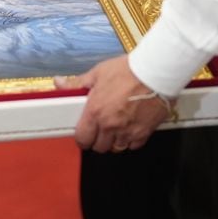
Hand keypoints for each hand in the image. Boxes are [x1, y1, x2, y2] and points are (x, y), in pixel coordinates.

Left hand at [54, 56, 170, 153]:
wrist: (156, 72)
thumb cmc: (129, 70)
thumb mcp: (99, 73)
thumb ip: (78, 83)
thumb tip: (61, 84)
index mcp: (95, 111)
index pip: (82, 138)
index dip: (82, 137)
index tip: (84, 133)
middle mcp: (110, 125)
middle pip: (99, 147)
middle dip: (98, 139)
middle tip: (100, 128)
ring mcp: (128, 131)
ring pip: (116, 148)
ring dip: (114, 141)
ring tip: (115, 128)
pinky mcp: (144, 133)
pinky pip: (133, 146)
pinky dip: (130, 140)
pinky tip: (130, 128)